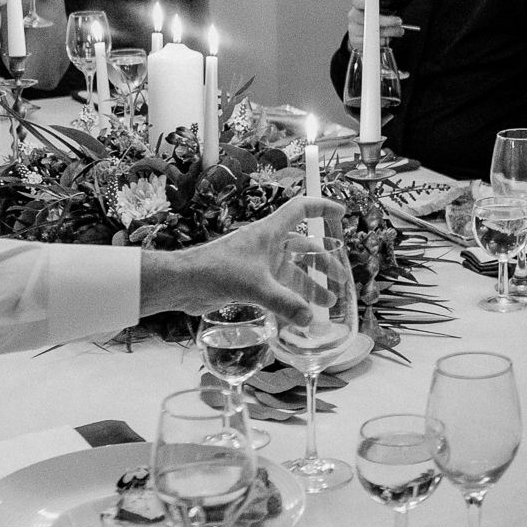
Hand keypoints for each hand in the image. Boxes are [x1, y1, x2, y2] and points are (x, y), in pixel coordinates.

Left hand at [140, 196, 343, 327]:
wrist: (184, 283)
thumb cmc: (217, 271)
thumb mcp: (257, 287)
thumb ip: (286, 304)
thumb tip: (310, 319)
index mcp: (269, 233)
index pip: (301, 209)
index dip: (322, 207)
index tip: (342, 212)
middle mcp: (266, 245)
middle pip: (303, 247)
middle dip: (323, 262)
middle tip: (339, 279)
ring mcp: (258, 263)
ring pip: (291, 271)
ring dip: (309, 286)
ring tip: (326, 304)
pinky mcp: (249, 281)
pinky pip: (278, 287)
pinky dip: (291, 298)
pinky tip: (299, 315)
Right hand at [345, 0, 403, 55]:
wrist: (366, 32)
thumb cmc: (376, 16)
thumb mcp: (385, 5)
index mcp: (359, 4)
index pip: (357, 1)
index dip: (365, 3)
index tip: (376, 6)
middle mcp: (353, 15)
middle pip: (367, 18)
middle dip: (385, 21)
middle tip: (398, 22)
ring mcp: (353, 28)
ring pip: (370, 32)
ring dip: (388, 32)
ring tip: (398, 31)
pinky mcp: (355, 41)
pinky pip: (370, 42)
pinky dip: (381, 41)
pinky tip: (387, 38)